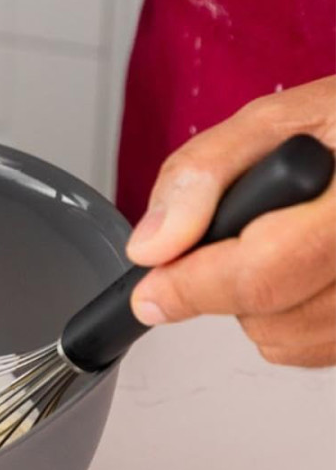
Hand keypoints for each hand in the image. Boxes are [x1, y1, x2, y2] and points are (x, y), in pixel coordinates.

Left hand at [127, 76, 335, 366]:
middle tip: (231, 237)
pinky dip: (294, 320)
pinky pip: (319, 348)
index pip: (261, 272)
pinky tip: (304, 270)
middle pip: (271, 317)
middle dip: (222, 286)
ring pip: (290, 341)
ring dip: (262, 304)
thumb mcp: (274, 121)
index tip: (150, 293)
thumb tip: (151, 245)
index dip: (191, 288)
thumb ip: (201, 176)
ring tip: (284, 241)